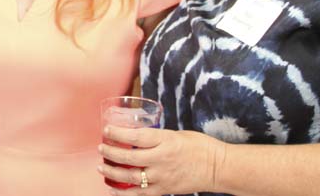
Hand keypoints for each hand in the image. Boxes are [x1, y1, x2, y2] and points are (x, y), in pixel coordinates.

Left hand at [98, 125, 222, 194]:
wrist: (217, 167)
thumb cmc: (200, 146)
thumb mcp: (177, 134)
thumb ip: (157, 137)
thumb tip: (138, 136)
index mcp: (166, 141)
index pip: (136, 136)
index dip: (118, 133)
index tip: (107, 129)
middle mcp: (162, 159)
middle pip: (129, 157)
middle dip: (111, 152)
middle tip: (101, 147)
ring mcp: (162, 176)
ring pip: (131, 176)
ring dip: (112, 171)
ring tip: (101, 166)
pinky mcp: (164, 189)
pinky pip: (140, 194)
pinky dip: (123, 193)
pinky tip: (112, 189)